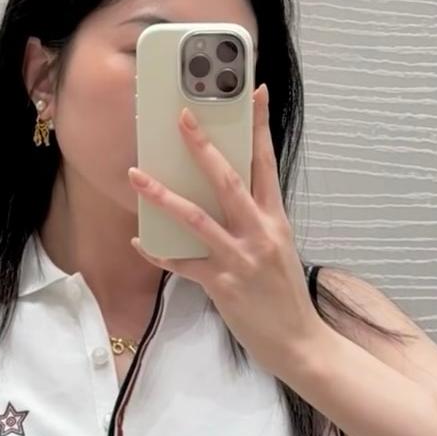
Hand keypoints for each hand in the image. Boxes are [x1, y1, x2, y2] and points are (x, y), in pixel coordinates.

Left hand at [126, 83, 324, 380]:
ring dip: (163, 194)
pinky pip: (182, 264)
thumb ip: (256, 223)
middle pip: (229, 180)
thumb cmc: (285, 297)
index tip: (252, 93)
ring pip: (197, 218)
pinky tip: (139, 240)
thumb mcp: (279, 251)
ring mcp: (241, 259)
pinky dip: (159, 252)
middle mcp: (260, 234)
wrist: (300, 342)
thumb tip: (226, 200)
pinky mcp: (223, 285)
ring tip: (136, 175)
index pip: (267, 164)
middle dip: (203, 146)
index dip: (259, 127)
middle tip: (182, 116)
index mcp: (276, 221)